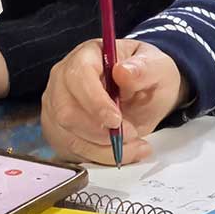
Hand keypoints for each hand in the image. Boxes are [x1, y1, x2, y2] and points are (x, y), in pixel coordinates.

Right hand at [41, 38, 188, 163]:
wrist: (144, 92)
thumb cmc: (146, 75)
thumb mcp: (156, 66)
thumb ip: (143, 68)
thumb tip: (123, 72)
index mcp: (86, 56)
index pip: (77, 76)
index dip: (94, 101)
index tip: (116, 120)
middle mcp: (64, 79)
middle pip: (66, 111)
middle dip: (100, 132)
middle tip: (131, 133)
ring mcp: (58, 105)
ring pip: (70, 136)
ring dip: (105, 148)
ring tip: (134, 143)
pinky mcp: (60, 130)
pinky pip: (74, 152)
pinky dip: (101, 157)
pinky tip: (122, 150)